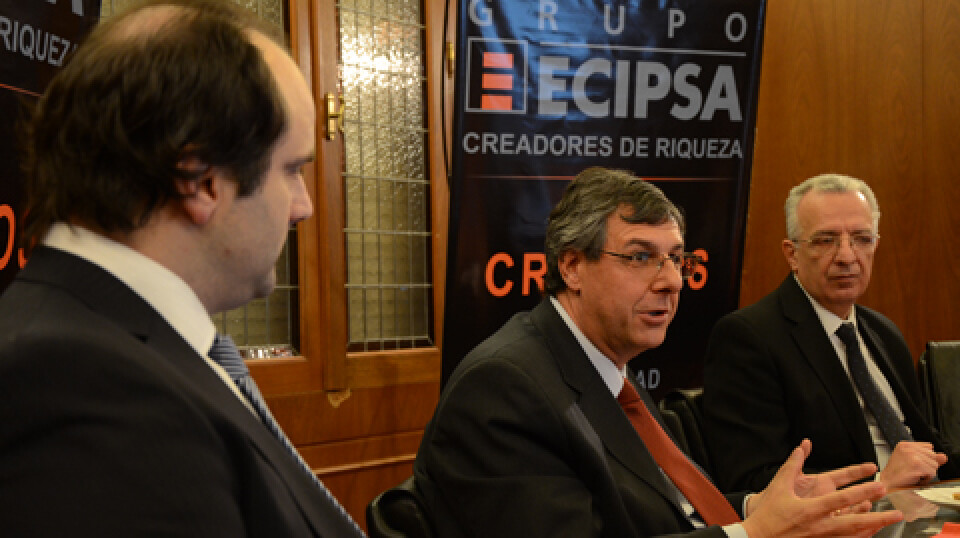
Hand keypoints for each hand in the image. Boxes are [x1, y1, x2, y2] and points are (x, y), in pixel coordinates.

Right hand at [742, 439, 902, 536]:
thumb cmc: (768, 514)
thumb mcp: (778, 487)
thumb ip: (792, 465)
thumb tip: (801, 447)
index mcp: (810, 509)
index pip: (842, 499)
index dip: (862, 492)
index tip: (878, 487)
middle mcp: (819, 525)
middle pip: (855, 522)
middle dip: (877, 517)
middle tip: (896, 513)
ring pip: (852, 535)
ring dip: (871, 529)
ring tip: (887, 524)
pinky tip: (868, 535)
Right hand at [877, 441, 945, 488]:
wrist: (887, 484)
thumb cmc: (897, 475)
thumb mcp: (913, 463)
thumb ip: (929, 458)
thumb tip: (943, 456)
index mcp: (905, 445)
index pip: (929, 447)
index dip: (926, 458)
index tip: (916, 464)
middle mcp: (908, 448)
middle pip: (933, 456)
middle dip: (927, 466)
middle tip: (914, 471)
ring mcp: (911, 456)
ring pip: (934, 465)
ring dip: (927, 473)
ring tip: (915, 475)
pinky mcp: (915, 465)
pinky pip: (932, 472)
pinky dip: (926, 479)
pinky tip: (916, 479)